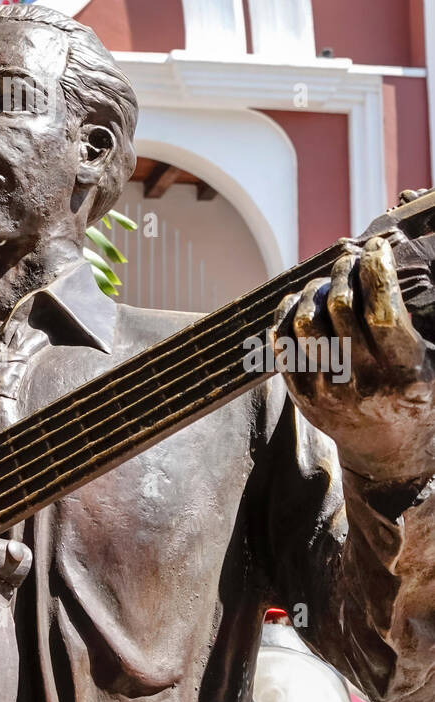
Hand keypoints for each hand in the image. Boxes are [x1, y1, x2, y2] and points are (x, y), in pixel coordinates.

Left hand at [273, 235, 434, 481]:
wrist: (388, 454)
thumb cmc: (417, 397)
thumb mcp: (431, 362)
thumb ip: (414, 320)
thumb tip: (397, 262)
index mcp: (404, 372)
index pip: (381, 309)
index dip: (376, 269)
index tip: (377, 247)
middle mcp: (362, 382)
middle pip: (340, 306)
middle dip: (346, 271)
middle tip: (352, 259)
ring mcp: (326, 389)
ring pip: (306, 319)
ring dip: (317, 289)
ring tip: (330, 282)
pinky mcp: (300, 393)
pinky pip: (282, 339)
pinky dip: (288, 310)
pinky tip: (303, 299)